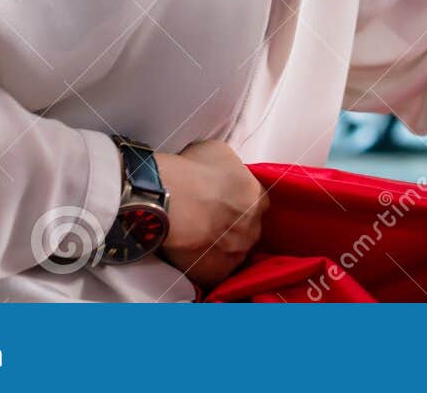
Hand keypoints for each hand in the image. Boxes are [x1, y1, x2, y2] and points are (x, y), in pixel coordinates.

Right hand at [154, 140, 267, 291]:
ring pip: (232, 252)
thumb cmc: (191, 169)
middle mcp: (253, 226)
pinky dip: (205, 267)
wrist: (169, 199)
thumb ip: (230, 168)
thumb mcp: (218, 153)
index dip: (239, 203)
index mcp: (257, 196)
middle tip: (209, 221)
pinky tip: (191, 256)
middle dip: (233, 227)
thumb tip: (224, 174)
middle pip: (248, 229)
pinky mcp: (217, 273)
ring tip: (198, 241)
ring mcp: (237, 252)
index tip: (224, 204)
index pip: (256, 203)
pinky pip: (214, 273)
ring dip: (221, 248)